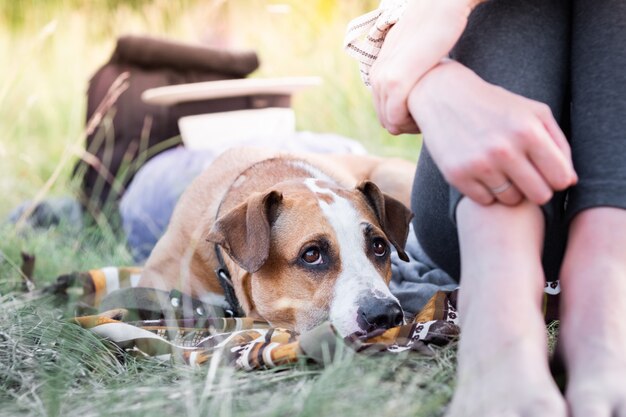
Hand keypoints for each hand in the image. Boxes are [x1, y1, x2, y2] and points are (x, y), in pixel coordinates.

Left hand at [369, 0, 478, 134]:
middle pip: (385, 119)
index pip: (384, 110)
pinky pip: (396, 118)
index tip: (425, 116)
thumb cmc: (438, 29)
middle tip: (429, 120)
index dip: (404, 119)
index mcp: (381, 70)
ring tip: (430, 118)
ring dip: (409, 126)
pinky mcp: (396, 81)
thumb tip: (420, 86)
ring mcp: (384, 79)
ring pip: (390, 122)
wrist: (442, 6)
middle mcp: (377, 76)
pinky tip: (429, 116)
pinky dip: (410, 124)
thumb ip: (412, 70)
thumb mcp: (417, 53)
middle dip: (405, 126)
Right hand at [408, 60, 576, 205]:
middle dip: (536, 188)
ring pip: (511, 200)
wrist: (444, 96)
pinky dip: (486, 191)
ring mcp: (478, 164)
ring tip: (503, 172)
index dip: (557, 179)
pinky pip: (485, 200)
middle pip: (539, 195)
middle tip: (526, 175)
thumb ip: (558, 143)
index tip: (547, 172)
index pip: (561, 179)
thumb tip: (570, 181)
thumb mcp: (533, 111)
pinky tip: (482, 174)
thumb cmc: (495, 105)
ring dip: (510, 190)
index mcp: (528, 131)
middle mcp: (504, 150)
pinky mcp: (456, 175)